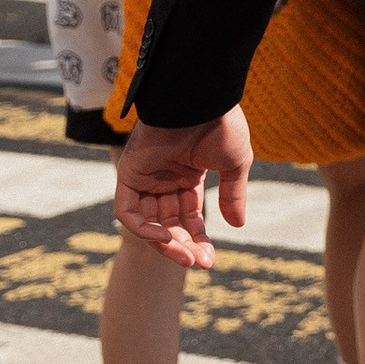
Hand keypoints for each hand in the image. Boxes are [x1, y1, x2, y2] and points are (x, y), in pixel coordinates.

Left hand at [115, 108, 252, 267]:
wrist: (201, 100)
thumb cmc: (220, 125)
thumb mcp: (234, 165)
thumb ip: (232, 195)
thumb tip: (237, 226)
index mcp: (187, 175)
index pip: (189, 216)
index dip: (199, 239)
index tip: (210, 259)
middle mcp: (163, 178)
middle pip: (169, 223)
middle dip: (183, 246)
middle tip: (199, 263)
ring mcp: (145, 176)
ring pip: (148, 222)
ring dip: (165, 243)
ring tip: (185, 255)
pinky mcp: (129, 173)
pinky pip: (128, 211)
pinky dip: (142, 228)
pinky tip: (165, 237)